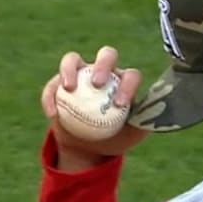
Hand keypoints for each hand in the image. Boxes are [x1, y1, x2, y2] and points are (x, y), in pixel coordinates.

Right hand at [40, 46, 150, 169]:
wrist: (89, 147)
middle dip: (103, 64)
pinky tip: (52, 114)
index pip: (131, 75)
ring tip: (68, 89)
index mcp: (125, 81)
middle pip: (107, 55)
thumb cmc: (114, 138)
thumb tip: (152, 117)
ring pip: (73, 59)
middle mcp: (104, 71)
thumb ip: (143, 124)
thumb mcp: (132, 135)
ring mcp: (79, 73)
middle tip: (97, 84)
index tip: (119, 104)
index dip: (127, 85)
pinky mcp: (58, 83)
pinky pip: (52, 85)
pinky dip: (50, 97)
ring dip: (69, 69)